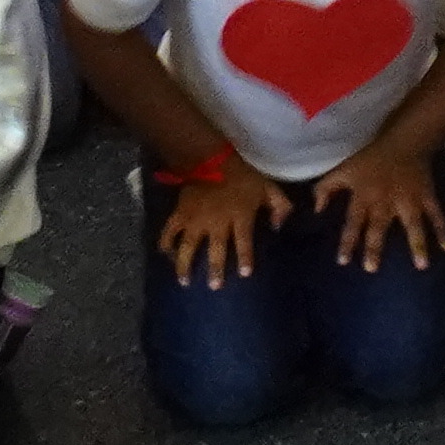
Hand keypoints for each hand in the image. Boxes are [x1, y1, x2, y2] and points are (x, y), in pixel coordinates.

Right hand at [157, 162, 294, 287]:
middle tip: (214, 287)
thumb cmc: (243, 174)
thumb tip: (281, 226)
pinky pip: (170, 231)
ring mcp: (196, 220)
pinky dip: (165, 243)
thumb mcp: (267, 187)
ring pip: (189, 246)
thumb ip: (279, 206)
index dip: (245, 258)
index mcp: (239, 217)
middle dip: (216, 269)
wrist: (212, 157)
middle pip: (216, 250)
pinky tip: (164, 254)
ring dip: (186, 264)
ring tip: (183, 280)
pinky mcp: (181, 214)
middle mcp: (217, 223)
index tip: (244, 274)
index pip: (244, 242)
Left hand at [319, 142, 444, 274]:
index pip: (353, 222)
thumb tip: (316, 210)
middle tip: (371, 268)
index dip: (348, 241)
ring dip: (417, 244)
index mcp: (365, 196)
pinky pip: (436, 215)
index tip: (343, 262)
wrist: (403, 141)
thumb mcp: (343, 169)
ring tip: (421, 265)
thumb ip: (326, 188)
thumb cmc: (370, 159)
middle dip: (374, 247)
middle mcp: (386, 201)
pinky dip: (442, 231)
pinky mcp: (426, 197)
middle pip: (379, 227)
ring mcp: (409, 200)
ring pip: (413, 224)